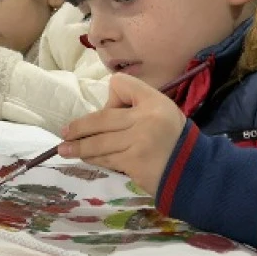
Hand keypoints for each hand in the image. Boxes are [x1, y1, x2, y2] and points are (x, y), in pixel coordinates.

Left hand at [59, 74, 186, 194]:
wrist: (192, 170)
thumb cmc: (173, 138)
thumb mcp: (160, 110)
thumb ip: (134, 105)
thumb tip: (103, 110)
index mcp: (153, 100)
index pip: (120, 85)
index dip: (112, 96)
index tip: (107, 109)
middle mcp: (146, 117)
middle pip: (101, 119)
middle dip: (79, 128)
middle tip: (64, 133)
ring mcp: (138, 141)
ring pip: (100, 142)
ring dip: (79, 146)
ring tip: (64, 149)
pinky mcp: (133, 162)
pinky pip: (107, 158)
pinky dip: (94, 158)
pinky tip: (85, 158)